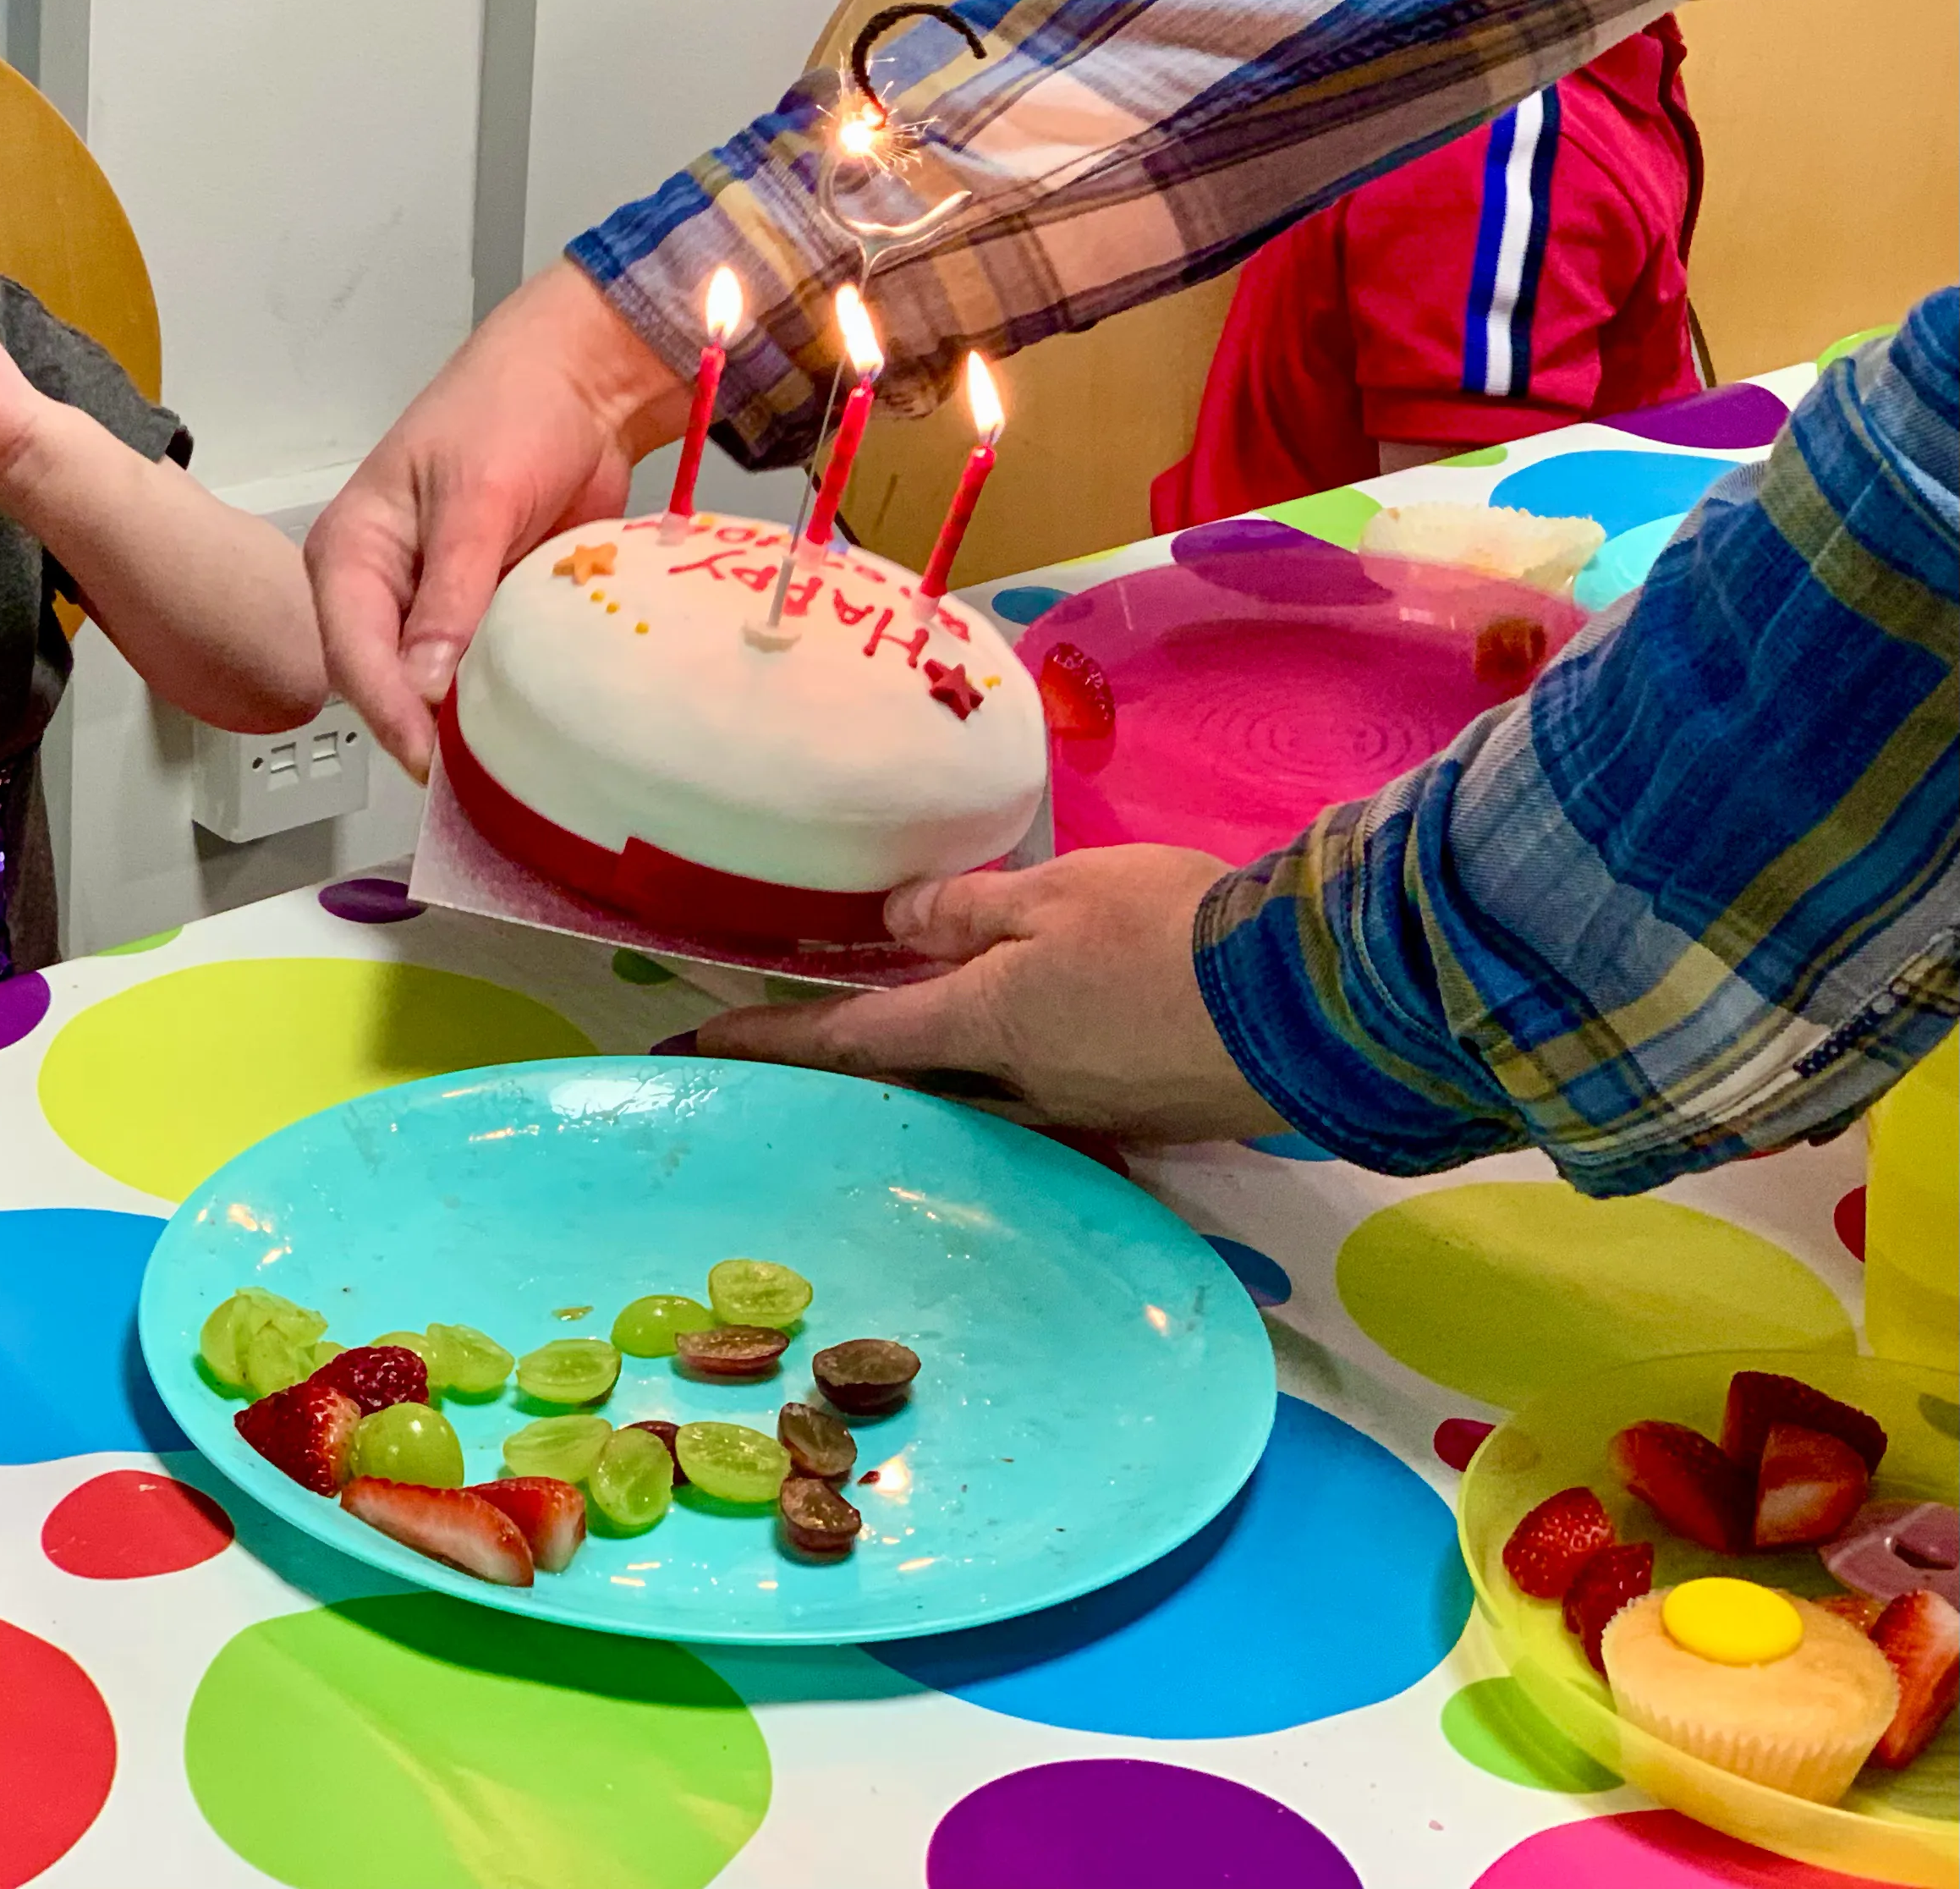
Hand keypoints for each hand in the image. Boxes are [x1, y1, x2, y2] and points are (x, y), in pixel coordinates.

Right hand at [306, 262, 688, 778]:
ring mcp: (439, 609)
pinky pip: (491, 672)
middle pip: (387, 683)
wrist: (583, 385)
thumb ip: (451, 593)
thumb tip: (424, 685)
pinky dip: (511, 695)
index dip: (387, 711)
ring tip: (505, 759)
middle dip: (426, 728)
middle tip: (471, 775)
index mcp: (351, 554)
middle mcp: (384, 591)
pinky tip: (536, 721)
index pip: (352, 652)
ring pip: (439, 688)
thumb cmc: (510, 412)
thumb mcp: (477, 498)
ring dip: (471, 719)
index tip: (426, 760)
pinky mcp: (490, 617)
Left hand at [696, 846, 1293, 1143]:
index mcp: (979, 1027)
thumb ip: (968, 912)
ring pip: (980, 1099)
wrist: (1313, 1003)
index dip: (771, 1039)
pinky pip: (1051, 1103)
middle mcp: (1017, 1090)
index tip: (701, 1047)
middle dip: (846, 1074)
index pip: (848, 1040)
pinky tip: (1025, 1061)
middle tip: (790, 1059)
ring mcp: (1082, 1114)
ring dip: (932, 1082)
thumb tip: (895, 929)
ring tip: (902, 1055)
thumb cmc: (1171, 931)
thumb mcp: (1054, 895)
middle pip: (907, 1086)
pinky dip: (1014, 1080)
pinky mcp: (1142, 1118)